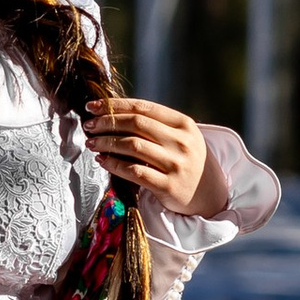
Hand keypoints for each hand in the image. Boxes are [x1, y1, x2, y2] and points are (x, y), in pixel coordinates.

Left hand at [86, 95, 214, 210]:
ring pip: (132, 146)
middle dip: (106, 122)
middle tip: (89, 126)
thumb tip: (113, 113)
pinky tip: (103, 161)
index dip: (114, 105)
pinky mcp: (168, 186)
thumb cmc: (188, 160)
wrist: (210, 194)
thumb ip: (156, 124)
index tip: (93, 106)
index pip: (143, 108)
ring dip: (106, 143)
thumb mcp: (182, 137)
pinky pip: (134, 172)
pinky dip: (114, 165)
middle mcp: (181, 142)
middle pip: (135, 124)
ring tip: (91, 143)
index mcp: (183, 124)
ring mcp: (176, 164)